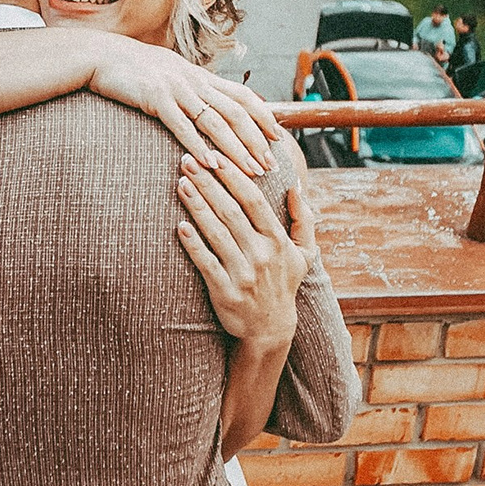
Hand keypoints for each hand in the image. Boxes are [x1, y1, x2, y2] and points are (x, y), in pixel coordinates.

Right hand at [83, 34, 283, 171]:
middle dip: (256, 141)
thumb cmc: (134, 70)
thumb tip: (211, 105)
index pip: (243, 96)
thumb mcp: (171, 74)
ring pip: (215, 121)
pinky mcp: (155, 98)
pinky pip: (181, 125)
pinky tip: (210, 164)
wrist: (102, 55)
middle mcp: (195, 81)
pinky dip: (198, 145)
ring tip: (250, 170)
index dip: (264, 117)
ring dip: (235, 148)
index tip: (278, 138)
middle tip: (270, 165)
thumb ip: (192, 89)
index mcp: (201, 76)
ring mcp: (177, 88)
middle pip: (236, 112)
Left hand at [176, 153, 311, 349]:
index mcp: (278, 241)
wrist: (270, 329)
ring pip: (217, 233)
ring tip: (181, 183)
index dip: (234, 176)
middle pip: (231, 211)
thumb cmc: (283, 283)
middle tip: (187, 160)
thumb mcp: (304, 253)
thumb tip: (295, 185)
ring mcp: (244, 274)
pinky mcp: (225, 291)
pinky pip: (206, 263)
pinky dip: (194, 244)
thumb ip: (303, 218)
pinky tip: (180, 226)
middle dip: (208, 183)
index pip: (254, 200)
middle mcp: (262, 255)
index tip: (216, 156)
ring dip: (197, 206)